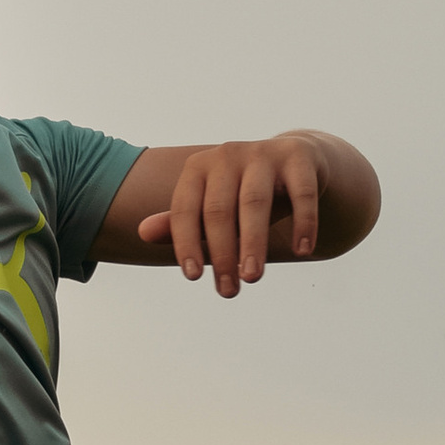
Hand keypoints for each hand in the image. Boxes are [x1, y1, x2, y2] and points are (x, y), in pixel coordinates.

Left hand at [137, 136, 328, 293]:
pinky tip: (302, 251)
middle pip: (219, 210)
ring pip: (255, 202)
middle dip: (222, 253)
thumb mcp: (212, 206)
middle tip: (228, 291)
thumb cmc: (243, 192)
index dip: (186, 243)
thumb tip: (142, 233)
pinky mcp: (298, 156)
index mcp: (199, 168)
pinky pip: (301, 192)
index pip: (185, 209)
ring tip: (252, 278)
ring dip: (253, 243)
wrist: (295, 160)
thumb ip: (181, 223)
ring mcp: (263, 153)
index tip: (193, 277)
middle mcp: (227, 155)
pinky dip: (303, 222)